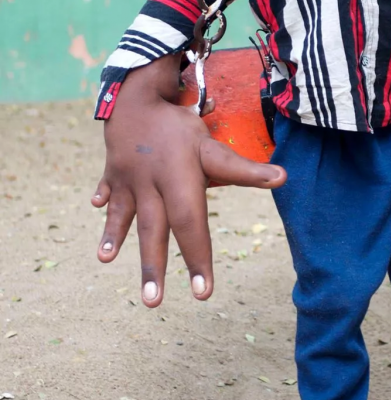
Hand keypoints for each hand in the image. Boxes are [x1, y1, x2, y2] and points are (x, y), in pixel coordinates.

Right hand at [91, 55, 285, 307]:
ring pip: (125, 215)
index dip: (198, 257)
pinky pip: (109, 193)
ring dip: (115, 238)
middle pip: (154, 229)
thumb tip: (283, 179)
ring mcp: (129, 179)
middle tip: (153, 302)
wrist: (141, 97)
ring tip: (106, 260)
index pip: (191, 223)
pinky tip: (97, 217)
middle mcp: (152, 182)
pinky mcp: (112, 175)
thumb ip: (243, 170)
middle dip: (153, 265)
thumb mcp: (213, 148)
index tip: (203, 293)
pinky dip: (105, 208)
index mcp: (179, 179)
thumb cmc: (183, 130)